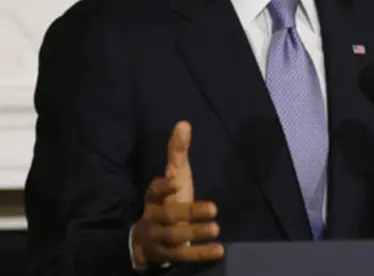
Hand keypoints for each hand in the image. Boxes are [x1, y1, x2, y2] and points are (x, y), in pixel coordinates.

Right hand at [131, 121, 223, 266]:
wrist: (147, 241)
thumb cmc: (167, 201)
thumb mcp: (173, 176)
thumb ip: (177, 152)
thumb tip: (184, 123)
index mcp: (154, 199)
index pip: (153, 191)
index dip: (162, 187)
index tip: (175, 182)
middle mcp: (154, 218)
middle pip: (169, 216)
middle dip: (190, 212)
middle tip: (214, 208)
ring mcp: (160, 239)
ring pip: (175, 237)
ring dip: (196, 233)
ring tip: (216, 228)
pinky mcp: (169, 255)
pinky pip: (185, 256)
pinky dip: (202, 254)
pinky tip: (219, 249)